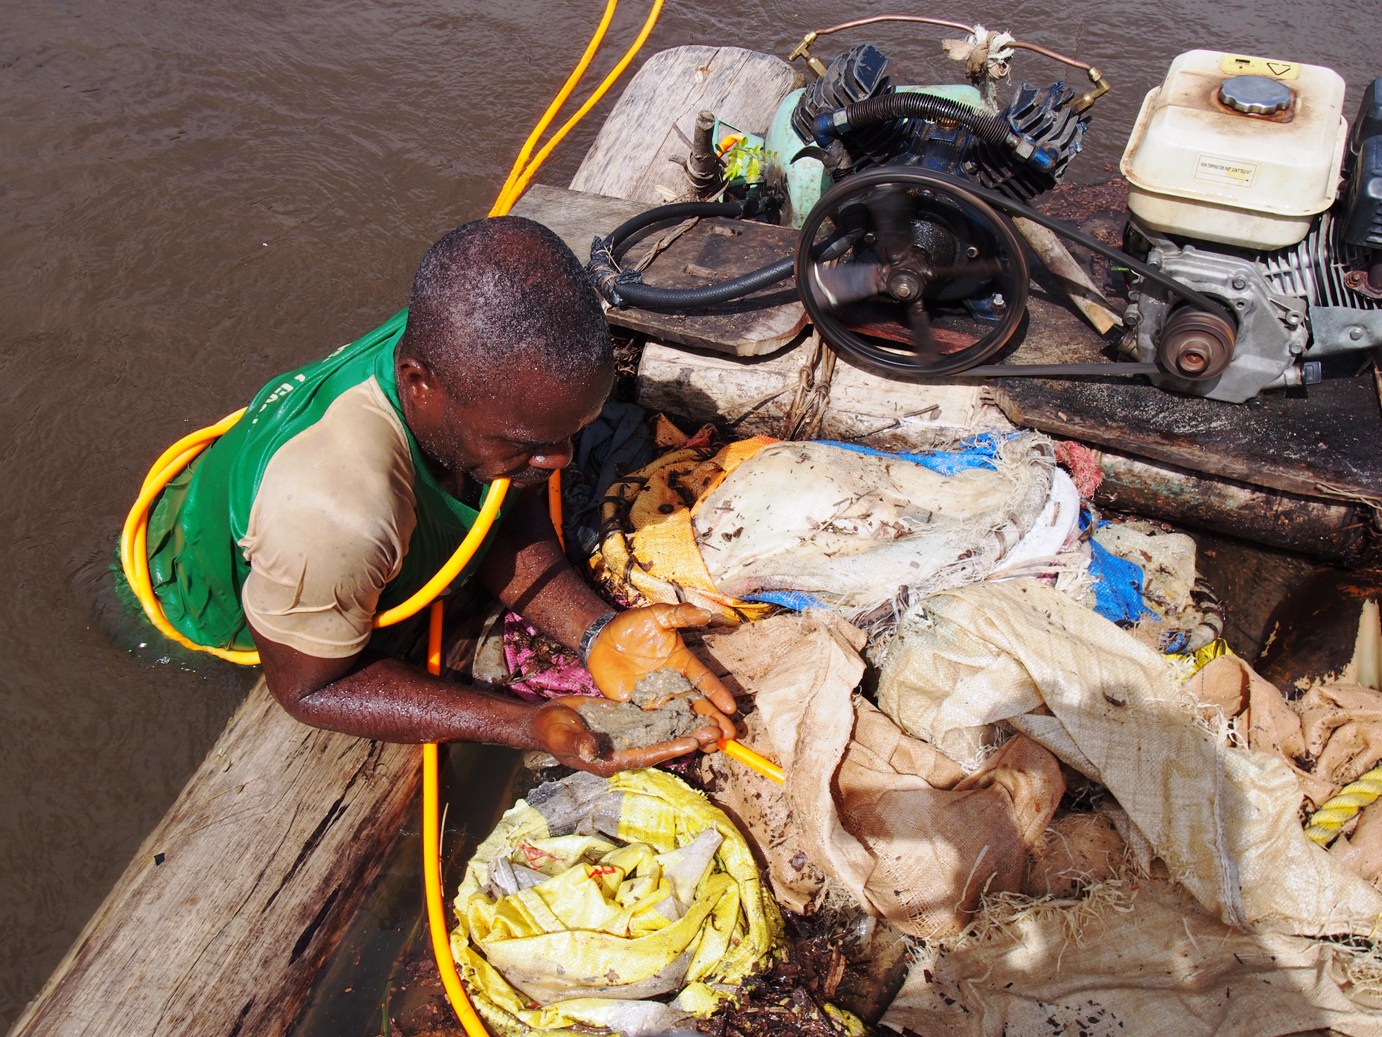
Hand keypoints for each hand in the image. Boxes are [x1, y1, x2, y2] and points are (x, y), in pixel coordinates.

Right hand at [531, 699, 721, 776]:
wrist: (545, 720)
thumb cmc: (550, 731)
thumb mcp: (560, 735)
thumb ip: (576, 742)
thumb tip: (592, 749)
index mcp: (612, 760)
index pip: (646, 755)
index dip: (668, 749)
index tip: (690, 742)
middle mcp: (625, 751)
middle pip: (662, 746)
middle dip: (689, 739)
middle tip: (716, 733)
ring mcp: (628, 737)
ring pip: (663, 733)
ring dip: (687, 728)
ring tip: (713, 722)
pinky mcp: (628, 721)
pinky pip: (653, 720)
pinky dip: (672, 716)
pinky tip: (692, 707)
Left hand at [585, 604, 737, 738]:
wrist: (601, 640)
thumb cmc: (631, 625)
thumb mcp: (656, 615)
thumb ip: (679, 615)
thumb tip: (705, 614)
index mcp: (682, 663)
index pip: (703, 680)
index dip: (717, 693)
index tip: (730, 707)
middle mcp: (674, 683)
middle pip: (698, 704)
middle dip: (714, 720)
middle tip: (729, 736)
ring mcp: (657, 698)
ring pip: (680, 718)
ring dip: (696, 731)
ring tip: (712, 745)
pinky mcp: (639, 708)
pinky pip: (656, 724)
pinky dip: (668, 735)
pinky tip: (681, 747)